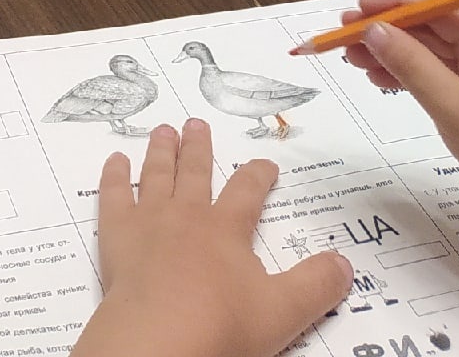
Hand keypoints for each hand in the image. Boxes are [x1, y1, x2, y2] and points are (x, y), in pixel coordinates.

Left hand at [73, 121, 349, 356]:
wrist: (160, 340)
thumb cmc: (222, 326)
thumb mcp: (283, 312)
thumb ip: (315, 285)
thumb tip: (345, 263)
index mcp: (227, 229)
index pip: (248, 192)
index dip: (258, 175)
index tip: (266, 162)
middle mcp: (187, 215)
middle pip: (195, 172)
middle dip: (198, 148)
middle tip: (195, 122)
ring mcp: (148, 221)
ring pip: (155, 175)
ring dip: (160, 152)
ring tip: (162, 130)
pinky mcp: (116, 236)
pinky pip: (113, 196)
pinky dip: (113, 177)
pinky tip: (114, 161)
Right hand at [342, 0, 458, 169]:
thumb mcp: (452, 107)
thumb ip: (412, 66)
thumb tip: (373, 30)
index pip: (437, 8)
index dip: (395, 4)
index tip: (357, 9)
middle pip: (429, 27)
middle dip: (385, 29)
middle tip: (343, 35)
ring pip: (427, 49)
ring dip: (388, 52)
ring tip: (352, 58)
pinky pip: (433, 72)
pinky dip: (404, 73)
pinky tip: (377, 77)